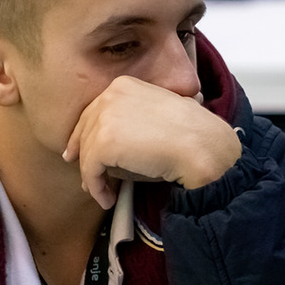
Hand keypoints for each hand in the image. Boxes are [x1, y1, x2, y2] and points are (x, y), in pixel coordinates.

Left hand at [62, 75, 241, 209]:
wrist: (203, 146)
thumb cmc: (191, 135)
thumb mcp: (156, 116)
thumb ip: (131, 124)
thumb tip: (110, 150)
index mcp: (124, 85)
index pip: (94, 111)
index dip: (86, 135)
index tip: (81, 152)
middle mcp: (111, 95)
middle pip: (86, 130)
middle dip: (84, 155)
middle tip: (88, 178)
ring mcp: (105, 118)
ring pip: (87, 153)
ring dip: (94, 178)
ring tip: (104, 194)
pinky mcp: (104, 142)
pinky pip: (91, 170)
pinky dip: (96, 188)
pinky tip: (107, 199)